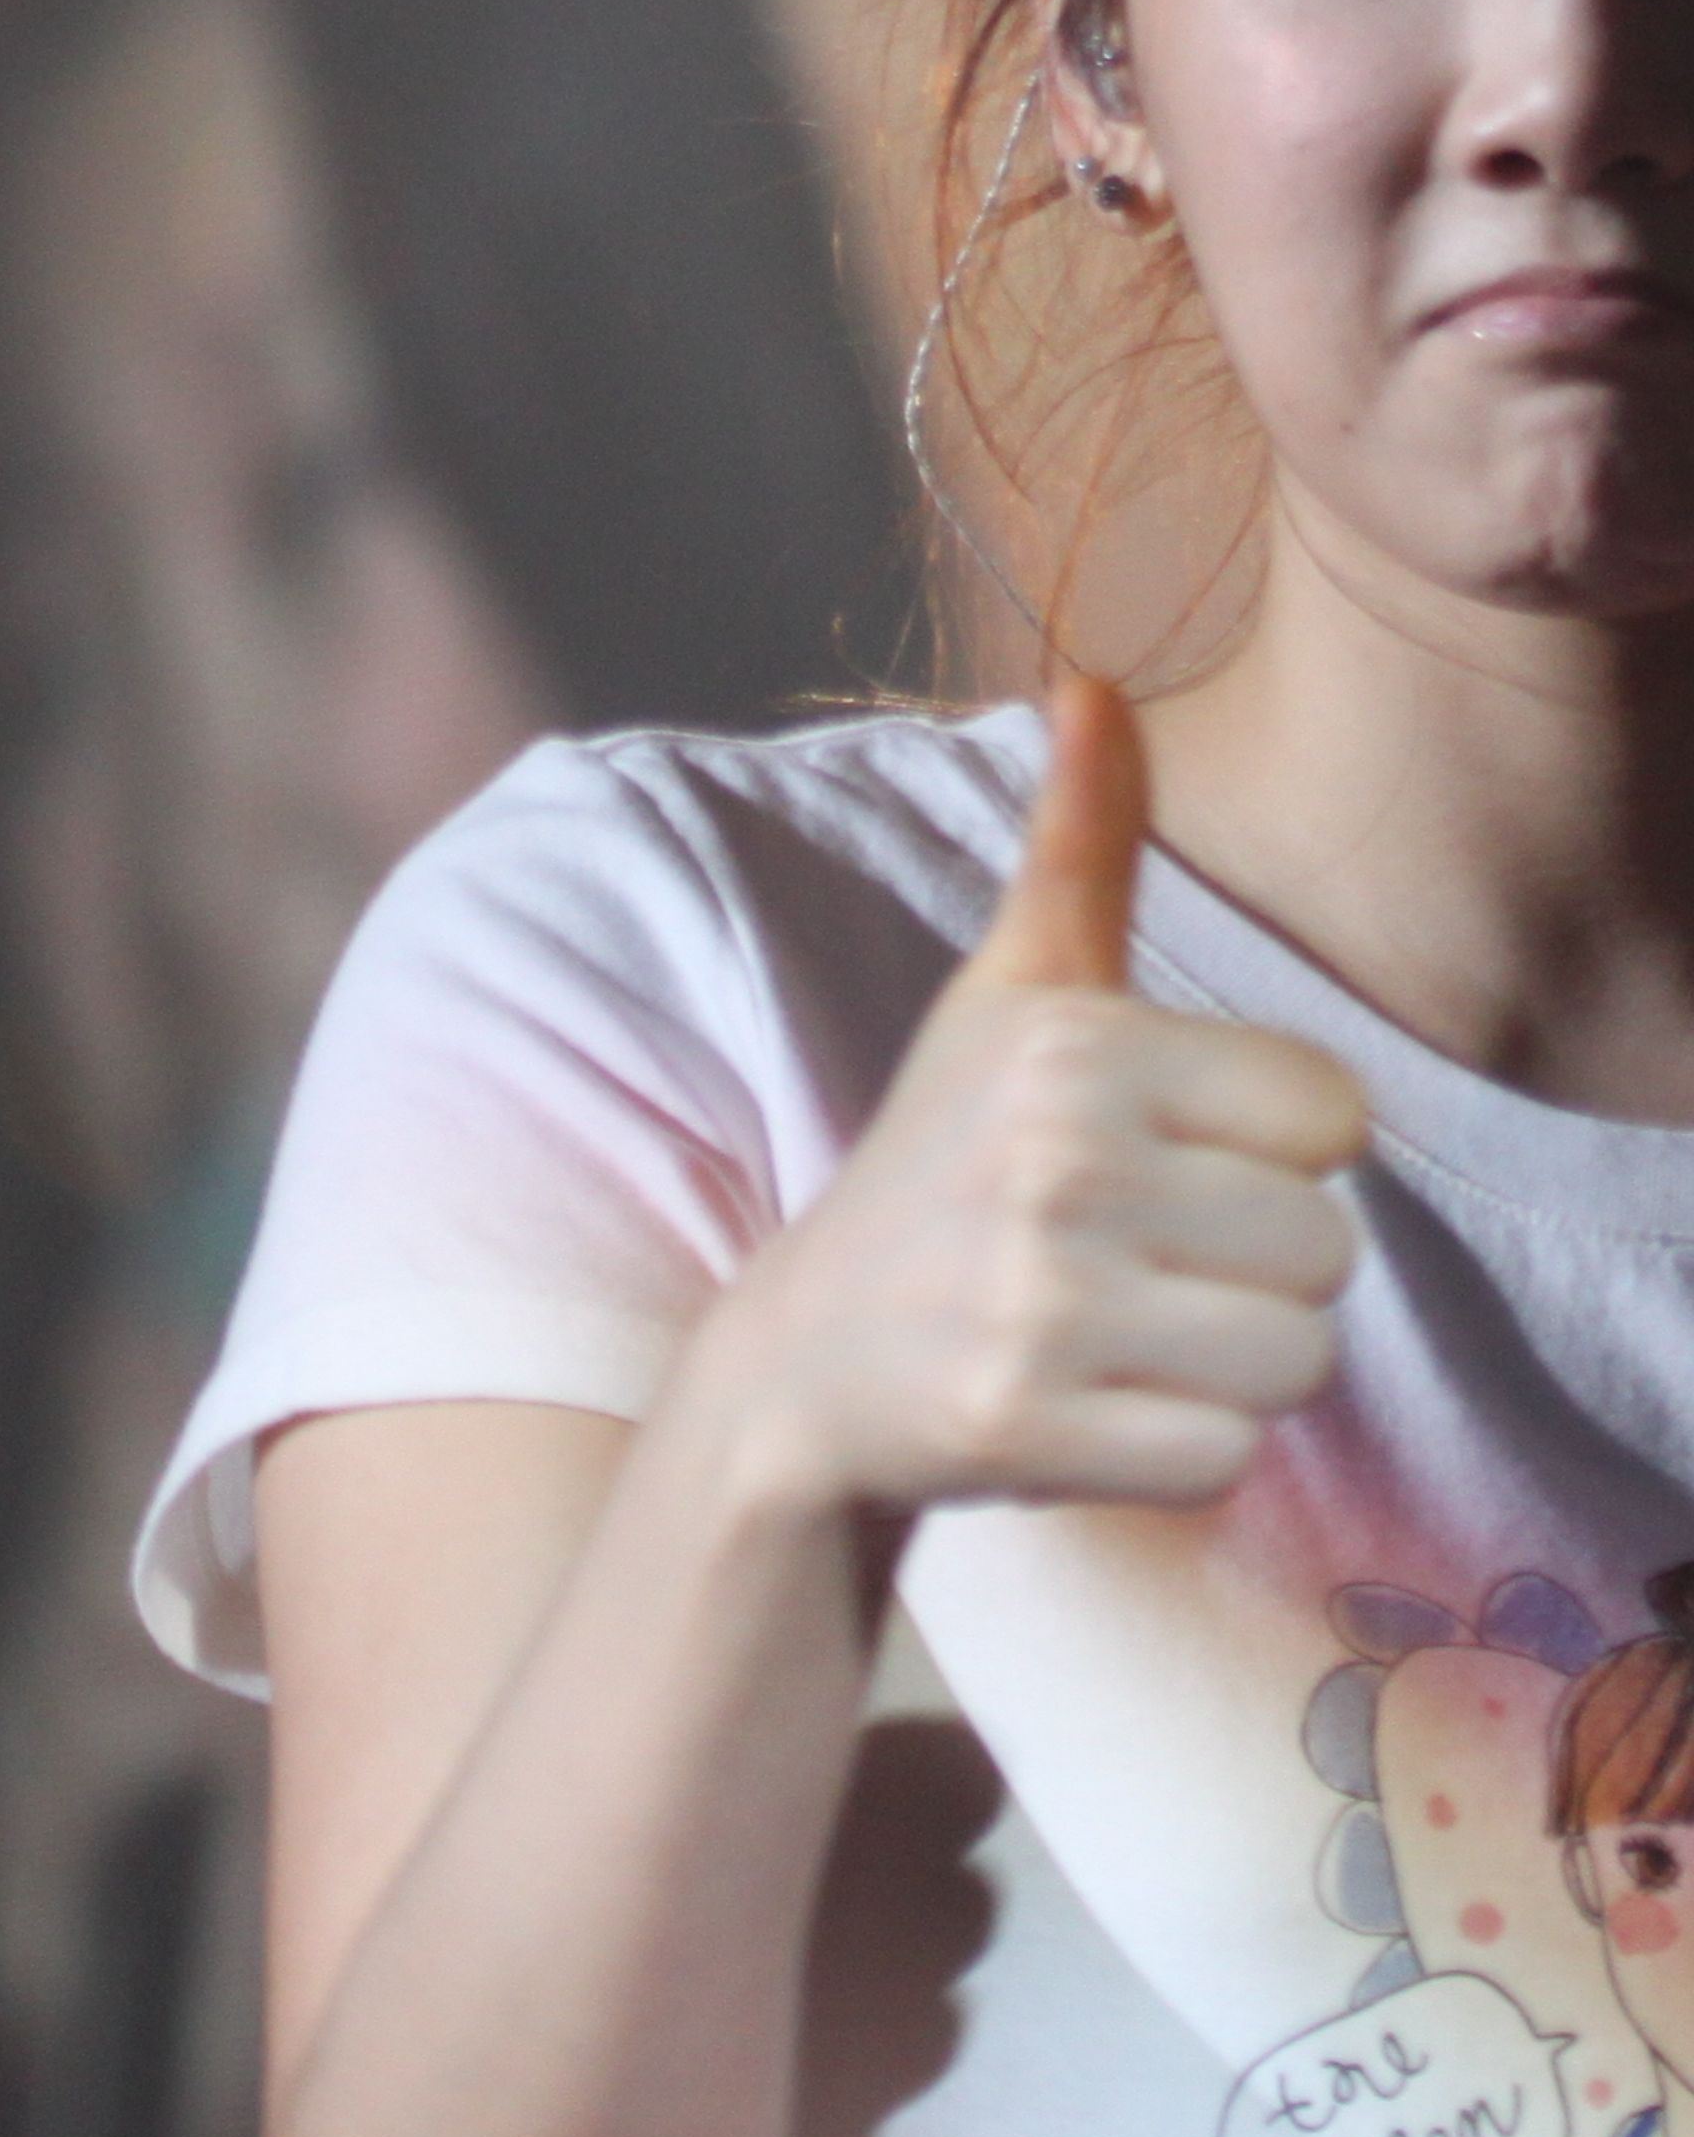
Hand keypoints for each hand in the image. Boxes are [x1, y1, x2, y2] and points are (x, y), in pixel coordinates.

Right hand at [712, 675, 1369, 1516]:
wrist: (801, 1362)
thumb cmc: (942, 1162)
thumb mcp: (1007, 996)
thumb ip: (1079, 846)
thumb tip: (1093, 677)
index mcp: (1076, 1046)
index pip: (1337, 1119)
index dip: (1273, 1152)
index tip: (1170, 1160)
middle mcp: (1058, 1164)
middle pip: (1331, 1251)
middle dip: (1254, 1273)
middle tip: (1139, 1264)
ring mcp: (1038, 1302)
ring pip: (1298, 1362)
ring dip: (1229, 1370)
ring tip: (1125, 1337)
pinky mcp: (1026, 1426)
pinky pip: (1229, 1459)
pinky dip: (1181, 1454)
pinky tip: (1094, 1409)